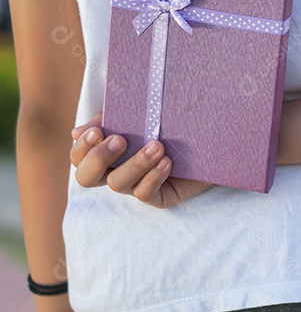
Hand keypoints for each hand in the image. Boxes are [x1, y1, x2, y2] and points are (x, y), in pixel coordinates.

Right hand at [70, 112, 212, 208]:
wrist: (213, 138)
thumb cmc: (172, 123)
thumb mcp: (140, 115)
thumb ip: (110, 119)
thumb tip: (75, 132)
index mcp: (107, 153)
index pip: (79, 157)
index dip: (82, 148)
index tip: (98, 131)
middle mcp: (116, 172)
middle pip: (86, 177)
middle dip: (99, 158)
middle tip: (120, 140)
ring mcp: (136, 186)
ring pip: (118, 183)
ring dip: (135, 163)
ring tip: (157, 146)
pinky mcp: (159, 197)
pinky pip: (145, 193)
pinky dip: (153, 177)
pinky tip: (166, 162)